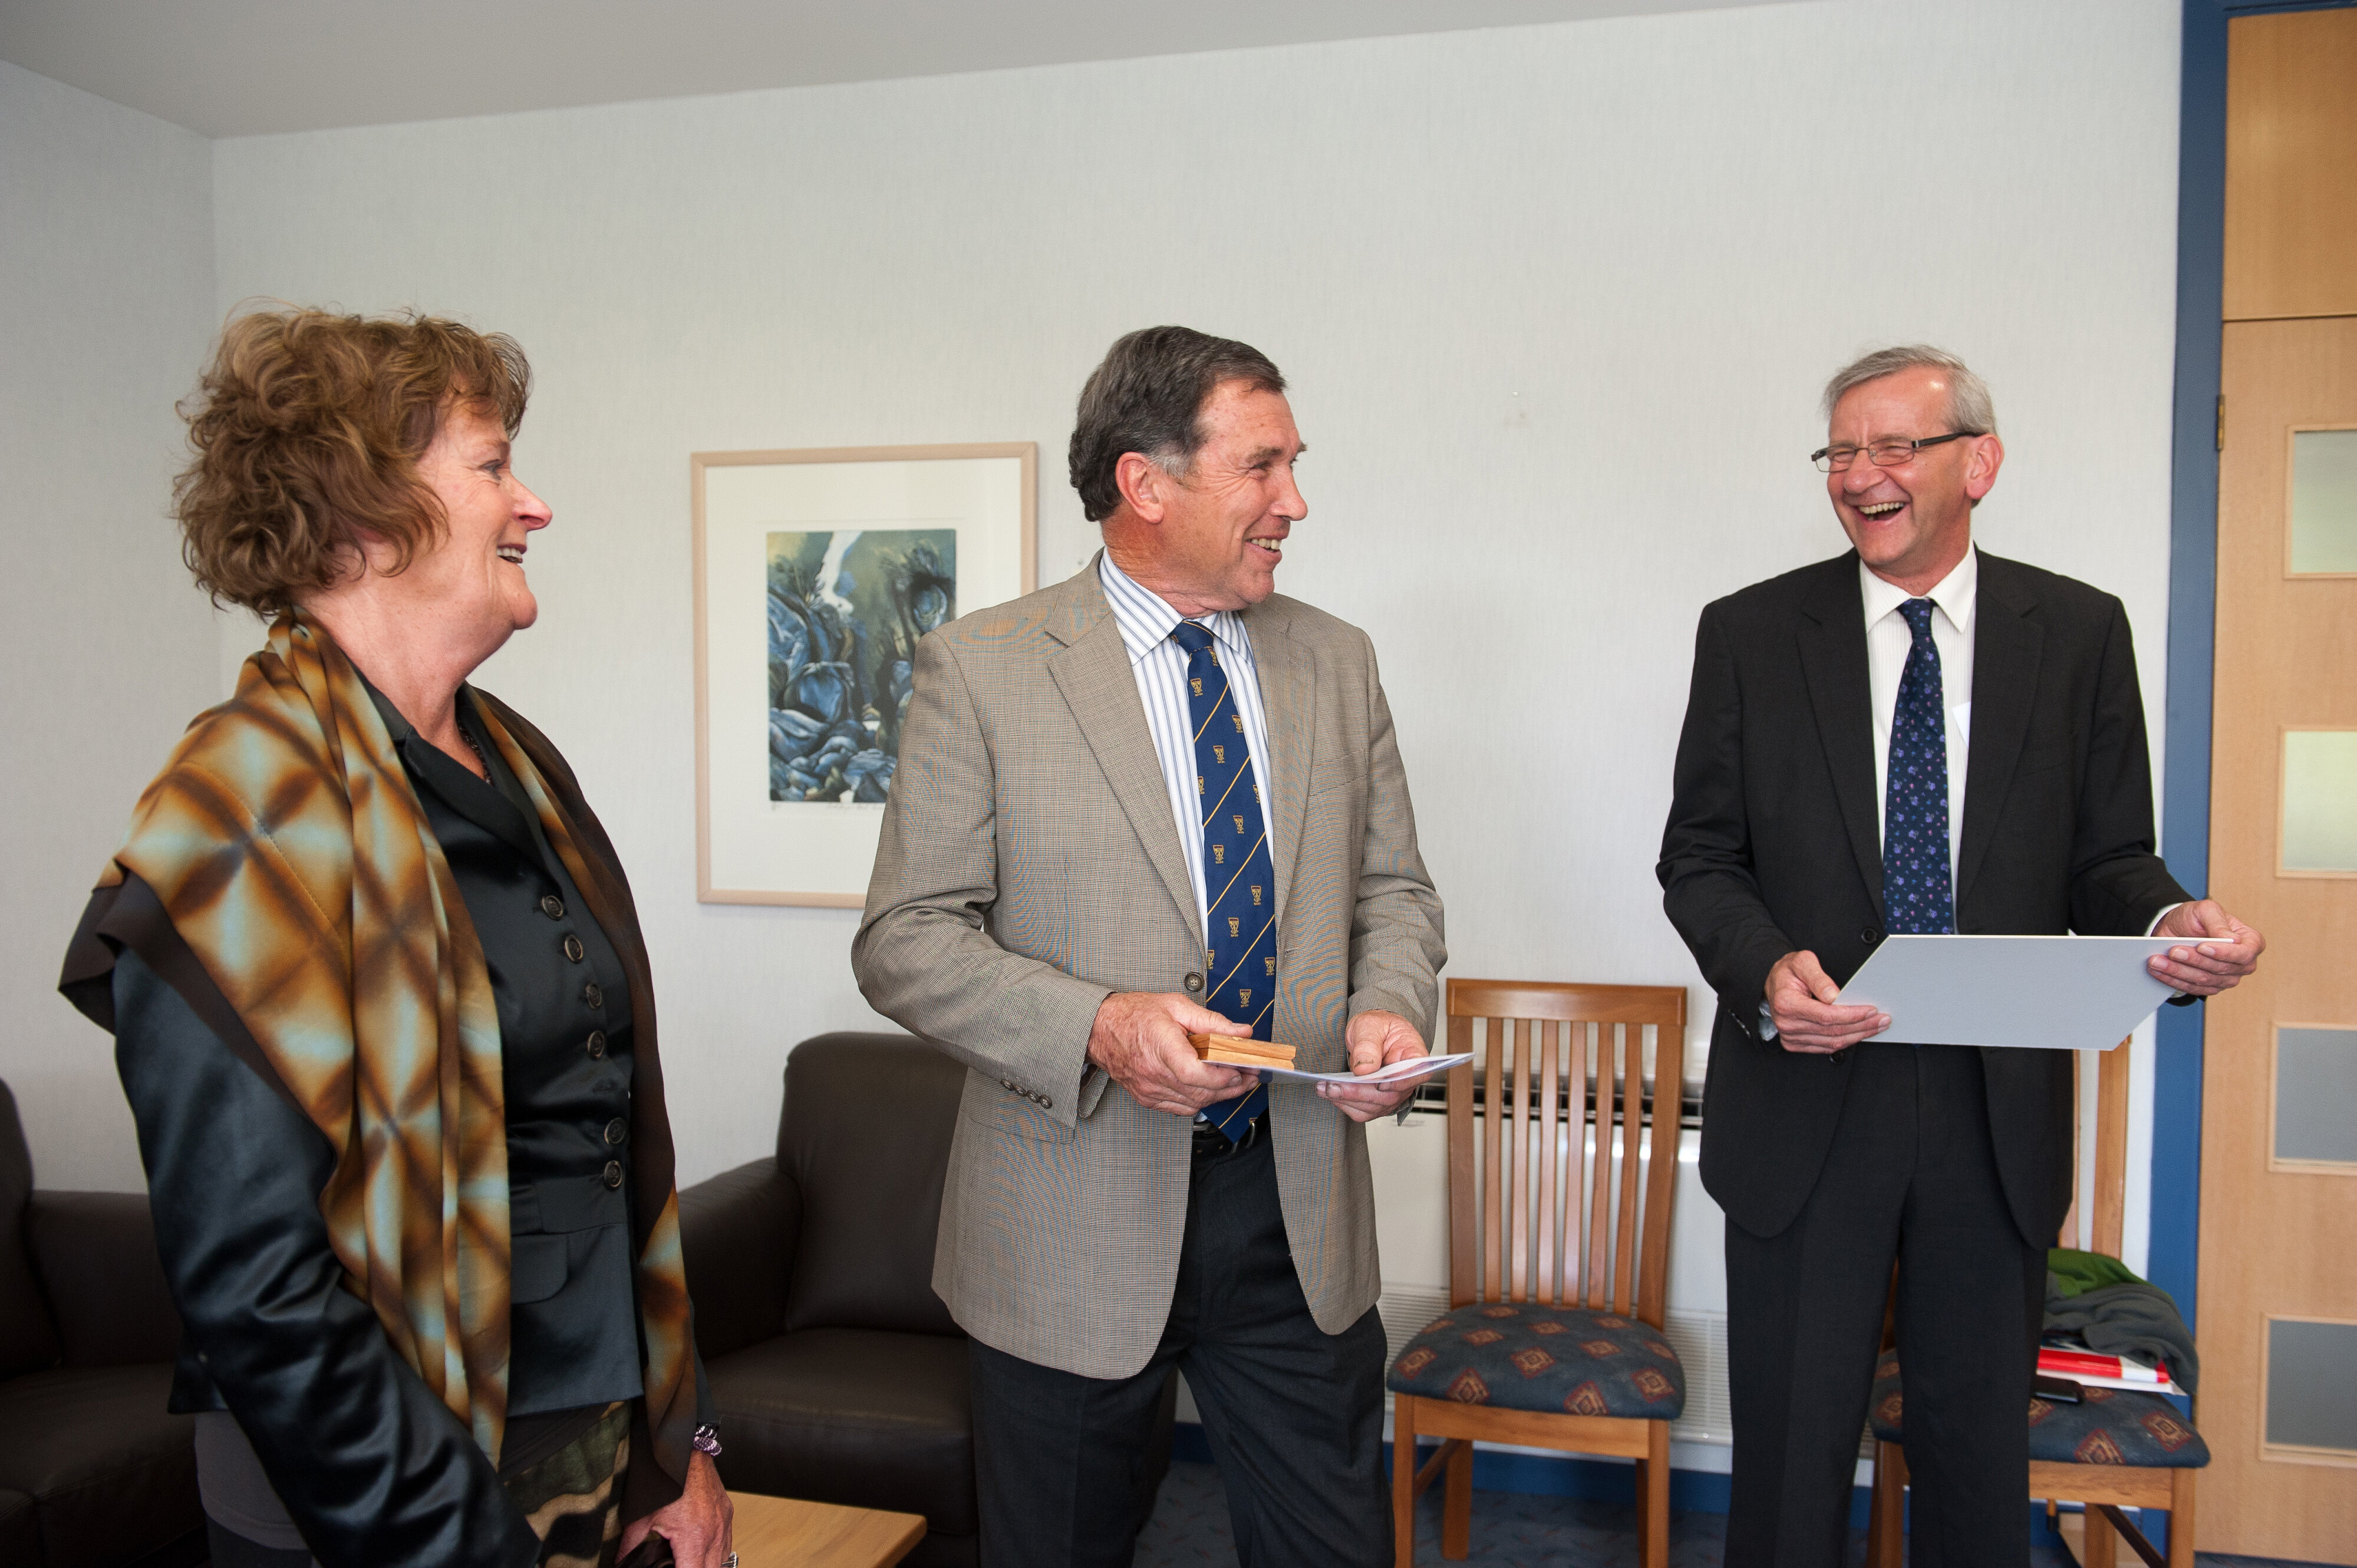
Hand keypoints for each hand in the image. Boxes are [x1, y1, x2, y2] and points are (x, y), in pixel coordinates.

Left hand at [619, 1448, 730, 1567]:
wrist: (686, 1451)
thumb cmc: (668, 1478)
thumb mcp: (642, 1516)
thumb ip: (630, 1544)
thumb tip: (620, 1560)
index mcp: (693, 1536)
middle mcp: (713, 1531)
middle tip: (676, 1565)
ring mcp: (723, 1523)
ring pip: (722, 1560)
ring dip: (706, 1566)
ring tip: (687, 1561)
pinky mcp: (727, 1514)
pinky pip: (726, 1544)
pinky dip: (715, 1553)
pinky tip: (700, 1552)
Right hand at [1088, 992, 1255, 1116]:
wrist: (1100, 1029)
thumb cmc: (1135, 1014)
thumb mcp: (1176, 1006)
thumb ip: (1211, 1021)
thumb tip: (1241, 1032)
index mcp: (1160, 1046)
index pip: (1194, 1073)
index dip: (1222, 1077)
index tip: (1240, 1070)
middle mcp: (1153, 1073)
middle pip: (1200, 1092)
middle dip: (1232, 1087)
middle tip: (1250, 1076)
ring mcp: (1149, 1089)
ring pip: (1193, 1103)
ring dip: (1219, 1096)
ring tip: (1237, 1082)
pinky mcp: (1147, 1098)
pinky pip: (1180, 1108)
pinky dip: (1200, 1101)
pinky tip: (1210, 1089)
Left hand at [1318, 1010, 1427, 1121]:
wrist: (1371, 1033)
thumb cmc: (1377, 1027)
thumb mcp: (1370, 1025)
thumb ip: (1368, 1045)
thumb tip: (1365, 1069)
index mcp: (1413, 1055)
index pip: (1417, 1074)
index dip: (1400, 1083)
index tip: (1380, 1084)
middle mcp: (1406, 1078)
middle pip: (1390, 1095)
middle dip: (1360, 1093)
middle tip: (1335, 1086)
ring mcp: (1393, 1092)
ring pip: (1375, 1107)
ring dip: (1348, 1100)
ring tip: (1325, 1088)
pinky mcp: (1378, 1101)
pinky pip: (1364, 1111)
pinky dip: (1346, 1105)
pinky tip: (1331, 1093)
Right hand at [1764, 950, 1887, 1054]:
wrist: (1774, 985)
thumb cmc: (1788, 973)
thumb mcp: (1802, 962)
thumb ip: (1818, 977)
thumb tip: (1835, 995)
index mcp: (1787, 1003)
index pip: (1826, 1015)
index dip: (1851, 1015)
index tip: (1871, 1010)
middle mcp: (1787, 1024)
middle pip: (1832, 1031)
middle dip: (1862, 1025)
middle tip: (1883, 1019)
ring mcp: (1791, 1037)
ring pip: (1832, 1043)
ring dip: (1858, 1035)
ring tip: (1877, 1026)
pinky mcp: (1795, 1044)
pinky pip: (1826, 1048)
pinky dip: (1846, 1041)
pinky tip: (1860, 1032)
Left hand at [2148, 900, 2263, 995]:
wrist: (2177, 929)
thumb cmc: (2196, 918)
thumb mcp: (2206, 910)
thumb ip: (2218, 922)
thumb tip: (2234, 939)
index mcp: (2251, 942)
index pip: (2243, 953)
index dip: (2224, 953)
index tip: (2202, 947)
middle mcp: (2243, 963)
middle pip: (2220, 968)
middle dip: (2194, 960)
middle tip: (2173, 951)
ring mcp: (2227, 978)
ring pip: (2204, 980)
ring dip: (2178, 971)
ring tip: (2157, 961)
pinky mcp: (2210, 987)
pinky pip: (2192, 988)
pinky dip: (2173, 980)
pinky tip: (2158, 971)